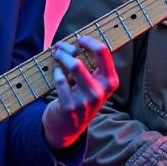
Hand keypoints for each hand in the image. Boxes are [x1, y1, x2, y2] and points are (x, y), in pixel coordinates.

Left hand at [42, 35, 119, 149]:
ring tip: (55, 54)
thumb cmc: (81, 96)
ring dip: (61, 57)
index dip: (89, 41)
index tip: (79, 38)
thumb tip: (78, 40)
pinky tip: (56, 72)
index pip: (103, 52)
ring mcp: (86, 100)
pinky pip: (61, 81)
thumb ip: (93, 64)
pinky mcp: (70, 106)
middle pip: (83, 59)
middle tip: (59, 46)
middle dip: (67, 49)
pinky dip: (56, 73)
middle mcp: (101, 91)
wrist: (69, 127)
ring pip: (73, 67)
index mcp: (111, 81)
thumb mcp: (95, 83)